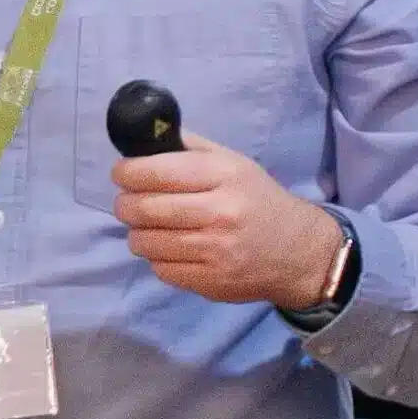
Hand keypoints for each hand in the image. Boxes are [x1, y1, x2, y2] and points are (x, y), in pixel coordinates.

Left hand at [112, 131, 347, 310]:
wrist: (297, 251)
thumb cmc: (258, 199)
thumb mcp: (234, 162)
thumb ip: (191, 147)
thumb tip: (146, 135)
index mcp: (223, 176)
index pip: (159, 172)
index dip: (129, 172)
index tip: (121, 174)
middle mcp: (219, 213)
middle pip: (147, 209)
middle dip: (125, 204)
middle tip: (126, 202)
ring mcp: (214, 252)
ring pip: (147, 243)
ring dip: (136, 234)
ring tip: (145, 227)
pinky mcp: (210, 283)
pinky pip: (161, 270)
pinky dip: (156, 258)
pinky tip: (168, 248)